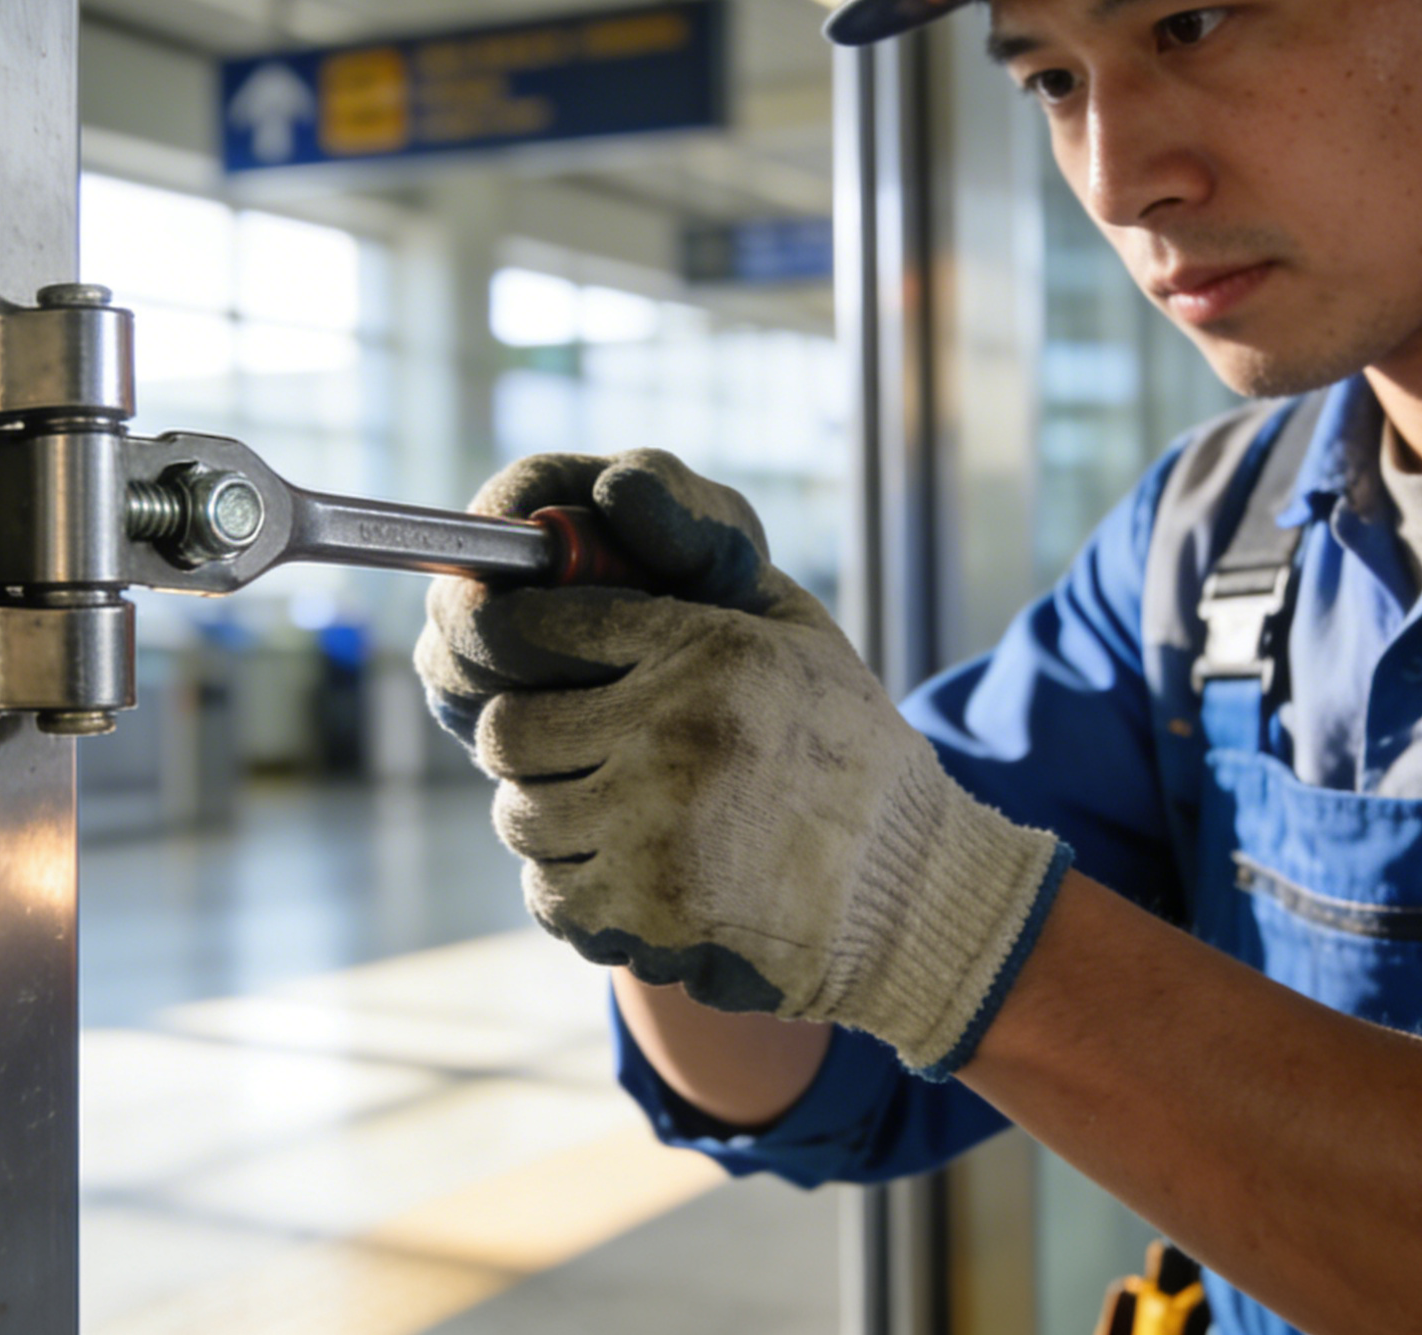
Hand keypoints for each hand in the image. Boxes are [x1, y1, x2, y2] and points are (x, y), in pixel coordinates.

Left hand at [414, 450, 1072, 1076]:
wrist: (912, 889)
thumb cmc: (842, 748)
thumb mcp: (793, 630)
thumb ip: (696, 572)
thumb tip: (599, 507)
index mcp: (709, 652)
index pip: (542, 627)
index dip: (511, 638)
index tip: (511, 649)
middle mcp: (677, 736)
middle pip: (508, 731)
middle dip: (525, 740)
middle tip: (562, 749)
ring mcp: (659, 833)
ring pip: (521, 816)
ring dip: (552, 817)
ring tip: (611, 815)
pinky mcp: (650, 915)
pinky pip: (550, 894)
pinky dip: (575, 889)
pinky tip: (629, 874)